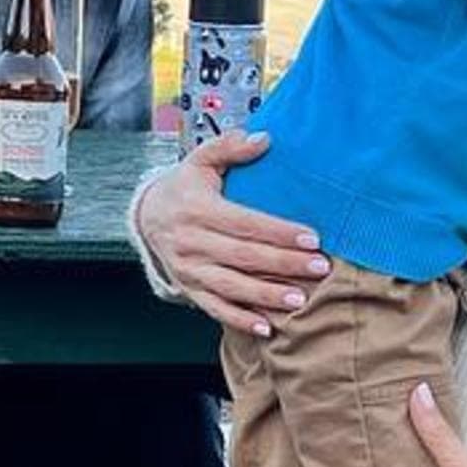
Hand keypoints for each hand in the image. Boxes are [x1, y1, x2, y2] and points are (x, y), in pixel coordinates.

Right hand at [132, 128, 329, 336]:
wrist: (147, 215)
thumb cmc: (184, 187)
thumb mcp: (200, 160)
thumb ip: (230, 147)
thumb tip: (263, 139)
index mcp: (199, 210)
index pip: (245, 223)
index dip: (279, 232)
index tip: (312, 239)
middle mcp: (192, 242)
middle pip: (244, 257)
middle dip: (284, 265)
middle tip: (319, 268)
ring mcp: (190, 269)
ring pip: (232, 286)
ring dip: (266, 296)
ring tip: (299, 300)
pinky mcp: (190, 288)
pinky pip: (216, 308)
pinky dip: (240, 320)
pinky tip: (266, 327)